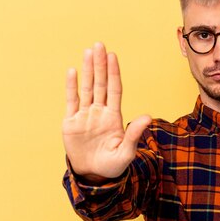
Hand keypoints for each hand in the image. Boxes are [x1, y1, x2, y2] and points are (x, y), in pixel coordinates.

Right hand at [62, 42, 150, 182]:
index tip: (113, 56)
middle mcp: (100, 112)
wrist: (94, 176)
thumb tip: (148, 117)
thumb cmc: (113, 166)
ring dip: (88, 70)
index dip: (114, 73)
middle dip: (100, 65)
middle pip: (100, 83)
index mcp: (114, 117)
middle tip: (99, 44)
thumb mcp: (126, 152)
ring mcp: (85, 115)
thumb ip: (134, 134)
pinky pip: (72, 101)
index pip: (114, 89)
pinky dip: (71, 86)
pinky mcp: (71, 122)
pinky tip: (72, 71)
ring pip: (87, 88)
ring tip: (88, 52)